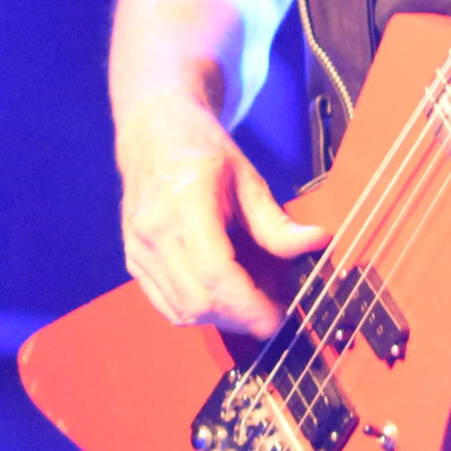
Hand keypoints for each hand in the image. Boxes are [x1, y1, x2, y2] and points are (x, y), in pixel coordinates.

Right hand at [118, 90, 328, 339]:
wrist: (154, 133)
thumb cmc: (202, 150)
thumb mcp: (247, 178)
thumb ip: (277, 222)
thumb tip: (316, 244)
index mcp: (185, 203)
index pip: (215, 272)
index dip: (248, 304)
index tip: (277, 318)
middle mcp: (154, 230)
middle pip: (198, 299)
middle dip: (241, 317)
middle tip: (273, 310)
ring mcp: (138, 249)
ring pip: (181, 309)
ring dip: (221, 318)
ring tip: (251, 301)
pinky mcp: (133, 260)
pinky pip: (165, 304)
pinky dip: (198, 310)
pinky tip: (223, 297)